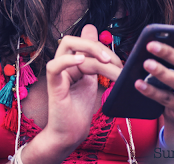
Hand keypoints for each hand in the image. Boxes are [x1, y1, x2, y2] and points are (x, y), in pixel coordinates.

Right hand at [45, 24, 122, 147]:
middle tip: (112, 61)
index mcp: (72, 63)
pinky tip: (81, 61)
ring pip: (66, 46)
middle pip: (73, 39)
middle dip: (96, 45)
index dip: (102, 47)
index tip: (119, 63)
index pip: (83, 42)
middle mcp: (63, 65)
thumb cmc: (80, 109)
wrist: (71, 134)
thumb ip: (94, 62)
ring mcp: (58, 74)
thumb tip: (100, 44)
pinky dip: (67, 60)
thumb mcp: (91, 81)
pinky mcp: (54, 86)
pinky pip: (54, 66)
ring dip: (90, 50)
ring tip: (106, 63)